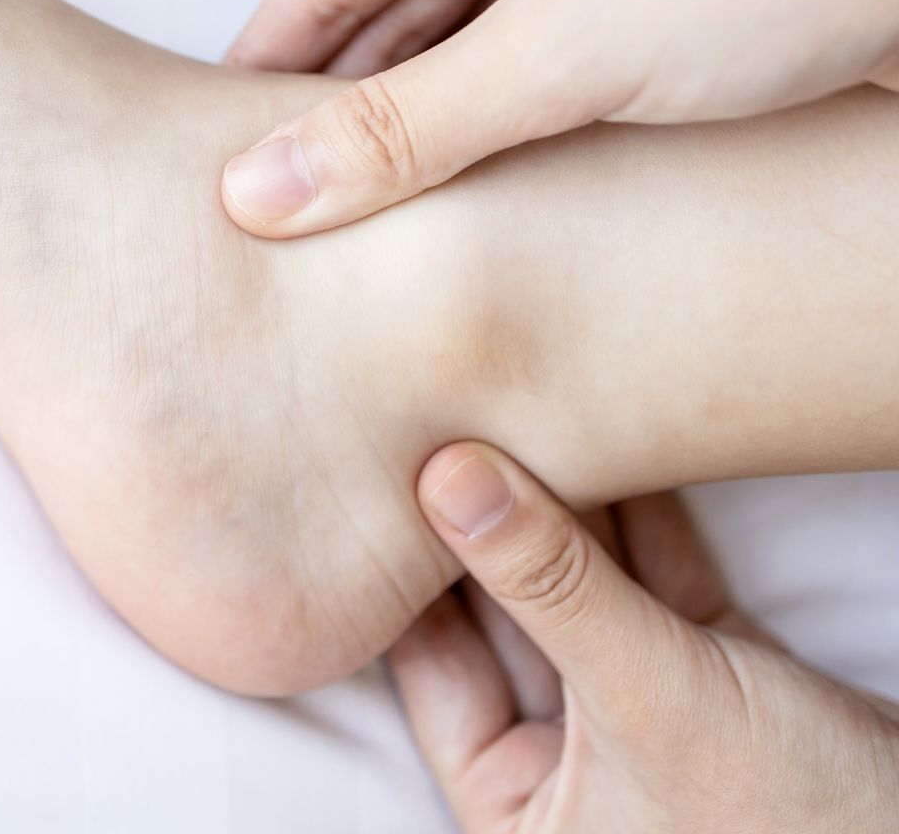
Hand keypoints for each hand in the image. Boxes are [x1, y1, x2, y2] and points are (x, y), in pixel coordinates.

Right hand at [220, 0, 898, 237]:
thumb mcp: (561, 59)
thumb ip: (400, 135)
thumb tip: (255, 193)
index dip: (263, 71)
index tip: (210, 160)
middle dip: (348, 101)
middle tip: (290, 213)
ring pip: (478, 20)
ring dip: (436, 110)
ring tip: (378, 218)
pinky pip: (553, 29)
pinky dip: (516, 99)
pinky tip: (494, 178)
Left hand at [389, 442, 898, 831]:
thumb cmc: (801, 828)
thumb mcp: (653, 699)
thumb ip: (551, 587)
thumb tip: (447, 478)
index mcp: (515, 812)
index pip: (433, 664)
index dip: (410, 561)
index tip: (389, 458)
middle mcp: (563, 772)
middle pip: (503, 617)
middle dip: (488, 519)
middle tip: (456, 409)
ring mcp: (636, 722)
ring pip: (579, 591)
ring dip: (567, 503)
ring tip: (526, 399)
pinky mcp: (713, 683)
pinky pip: (656, 586)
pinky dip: (643, 519)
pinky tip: (616, 435)